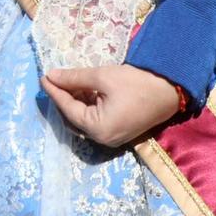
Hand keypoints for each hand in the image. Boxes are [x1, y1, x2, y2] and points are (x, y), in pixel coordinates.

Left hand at [41, 64, 183, 147]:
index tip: (43, 77)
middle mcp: (103, 139)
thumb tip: (51, 76)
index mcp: (98, 129)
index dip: (55, 91)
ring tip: (68, 79)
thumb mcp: (103, 77)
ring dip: (76, 100)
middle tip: (53, 77)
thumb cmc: (137, 83)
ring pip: (85, 118)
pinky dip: (89, 105)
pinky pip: (97, 119)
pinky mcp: (119, 131)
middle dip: (64, 96)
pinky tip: (84, 89)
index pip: (68, 109)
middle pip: (74, 116)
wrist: (171, 90)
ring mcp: (112, 138)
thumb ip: (75, 78)